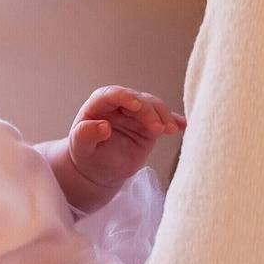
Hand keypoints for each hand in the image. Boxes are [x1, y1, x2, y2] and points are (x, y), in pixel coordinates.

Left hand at [68, 87, 185, 191]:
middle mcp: (120, 104)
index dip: (125, 97)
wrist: (98, 169)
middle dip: (149, 112)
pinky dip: (174, 121)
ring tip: (170, 130)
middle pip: (138, 100)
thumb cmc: (86, 154)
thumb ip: (86, 134)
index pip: (112, 94)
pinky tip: (182, 125)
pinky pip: (164, 120)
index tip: (137, 105)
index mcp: (99, 104)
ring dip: (164, 116)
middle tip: (157, 129)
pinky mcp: (149, 125)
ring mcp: (137, 114)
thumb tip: (103, 127)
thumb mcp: (80, 146)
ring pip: (154, 106)